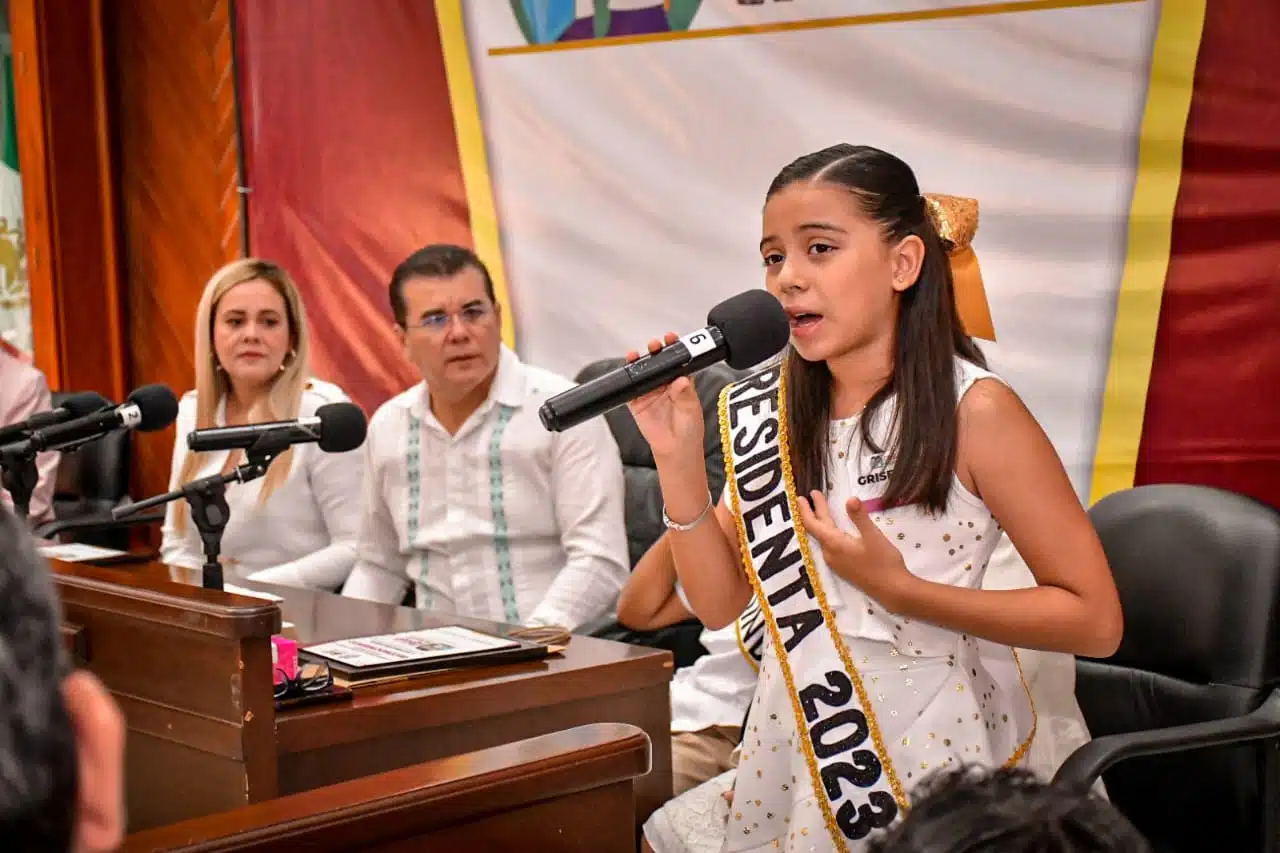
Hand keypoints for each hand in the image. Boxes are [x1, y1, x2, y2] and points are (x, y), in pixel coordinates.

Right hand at [625, 333, 705, 465]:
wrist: (676, 449)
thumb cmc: (689, 429)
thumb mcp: (691, 409)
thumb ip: (685, 394)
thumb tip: (681, 380)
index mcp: (681, 382)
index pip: (677, 360)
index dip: (675, 348)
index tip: (672, 338)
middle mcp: (665, 384)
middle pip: (659, 363)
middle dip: (656, 351)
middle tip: (655, 345)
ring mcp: (650, 392)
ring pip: (643, 372)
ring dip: (640, 361)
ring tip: (637, 354)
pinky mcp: (637, 403)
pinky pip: (630, 388)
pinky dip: (628, 378)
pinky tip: (628, 368)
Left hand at [797, 492, 914, 609]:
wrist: (892, 590)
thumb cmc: (884, 562)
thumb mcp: (873, 536)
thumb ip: (860, 517)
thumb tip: (850, 498)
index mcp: (834, 543)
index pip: (813, 524)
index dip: (806, 509)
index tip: (800, 497)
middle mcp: (830, 553)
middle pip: (817, 529)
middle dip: (814, 512)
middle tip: (810, 496)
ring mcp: (835, 562)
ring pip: (823, 538)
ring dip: (820, 523)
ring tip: (819, 510)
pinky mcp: (842, 568)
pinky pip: (828, 546)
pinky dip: (827, 533)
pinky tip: (832, 531)